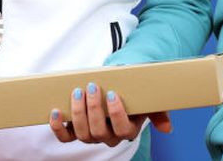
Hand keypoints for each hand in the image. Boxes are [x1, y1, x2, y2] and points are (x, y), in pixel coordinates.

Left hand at [49, 82, 172, 146]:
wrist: (118, 86)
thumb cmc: (134, 93)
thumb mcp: (149, 101)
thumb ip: (159, 113)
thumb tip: (166, 128)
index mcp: (128, 130)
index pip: (122, 128)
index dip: (116, 114)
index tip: (113, 93)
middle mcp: (109, 137)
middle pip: (99, 131)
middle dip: (93, 109)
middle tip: (92, 87)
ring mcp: (91, 135)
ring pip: (82, 133)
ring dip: (77, 113)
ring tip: (77, 92)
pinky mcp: (75, 131)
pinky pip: (65, 136)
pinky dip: (58, 127)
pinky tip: (55, 112)